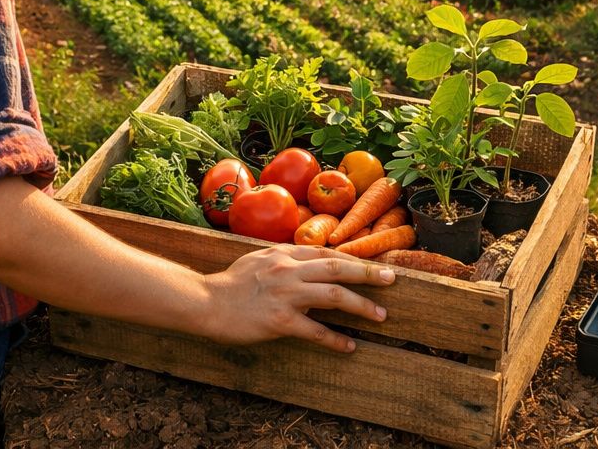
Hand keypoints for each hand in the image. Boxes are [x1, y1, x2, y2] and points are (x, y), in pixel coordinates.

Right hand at [199, 244, 395, 351]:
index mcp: (284, 254)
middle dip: (368, 273)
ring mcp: (285, 294)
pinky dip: (334, 339)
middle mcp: (288, 269)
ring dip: (361, 306)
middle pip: (337, 268)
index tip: (373, 264)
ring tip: (380, 316)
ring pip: (334, 296)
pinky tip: (348, 346)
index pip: (326, 253)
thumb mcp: (259, 259)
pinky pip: (315, 330)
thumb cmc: (231, 283)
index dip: (353, 258)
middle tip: (391, 279)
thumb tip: (307, 263)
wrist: (206, 302)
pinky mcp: (279, 320)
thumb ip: (284, 259)